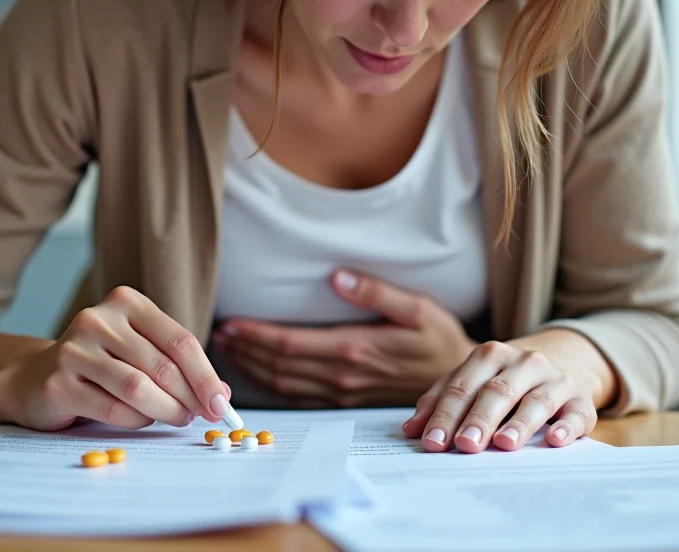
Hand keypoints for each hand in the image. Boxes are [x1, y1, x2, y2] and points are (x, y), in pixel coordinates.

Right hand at [0, 286, 230, 430]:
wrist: (35, 377)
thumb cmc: (101, 365)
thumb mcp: (141, 352)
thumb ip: (180, 367)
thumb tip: (222, 395)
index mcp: (126, 302)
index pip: (180, 340)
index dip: (206, 376)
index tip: (222, 405)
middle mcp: (97, 319)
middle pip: (162, 366)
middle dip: (189, 398)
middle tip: (201, 416)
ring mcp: (74, 350)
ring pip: (138, 388)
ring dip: (166, 411)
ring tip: (176, 419)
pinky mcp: (59, 383)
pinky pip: (112, 409)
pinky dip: (136, 420)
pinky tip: (140, 419)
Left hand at [214, 269, 477, 407]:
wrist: (459, 383)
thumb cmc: (438, 340)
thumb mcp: (418, 308)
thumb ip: (376, 292)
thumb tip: (338, 277)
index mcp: (355, 349)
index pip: (290, 345)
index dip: (256, 336)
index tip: (231, 324)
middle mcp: (342, 376)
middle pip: (278, 366)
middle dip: (245, 351)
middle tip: (219, 334)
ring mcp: (342, 393)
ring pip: (283, 384)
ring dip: (252, 368)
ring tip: (229, 350)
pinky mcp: (344, 400)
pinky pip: (297, 397)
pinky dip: (271, 385)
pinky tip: (256, 372)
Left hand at [402, 337, 599, 452]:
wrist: (558, 368)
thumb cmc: (502, 384)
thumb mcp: (470, 384)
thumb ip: (439, 402)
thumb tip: (411, 430)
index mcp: (490, 355)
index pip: (463, 387)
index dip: (446, 415)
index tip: (433, 442)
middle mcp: (523, 362)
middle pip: (497, 392)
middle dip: (479, 420)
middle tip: (465, 446)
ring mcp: (555, 379)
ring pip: (536, 400)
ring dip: (520, 423)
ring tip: (504, 444)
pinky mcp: (581, 399)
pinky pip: (576, 412)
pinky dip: (567, 426)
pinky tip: (556, 441)